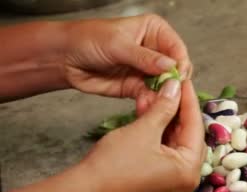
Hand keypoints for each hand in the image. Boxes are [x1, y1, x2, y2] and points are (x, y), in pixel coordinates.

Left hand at [62, 14, 191, 113]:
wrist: (66, 58)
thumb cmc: (88, 39)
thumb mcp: (118, 44)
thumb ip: (144, 57)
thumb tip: (169, 66)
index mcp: (155, 31)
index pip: (177, 48)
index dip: (180, 63)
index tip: (178, 76)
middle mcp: (155, 50)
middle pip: (176, 70)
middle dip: (172, 83)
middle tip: (168, 92)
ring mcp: (148, 70)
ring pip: (166, 86)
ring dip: (162, 96)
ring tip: (154, 101)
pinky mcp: (139, 87)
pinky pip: (152, 97)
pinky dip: (150, 103)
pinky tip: (145, 104)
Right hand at [82, 79, 203, 191]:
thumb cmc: (113, 165)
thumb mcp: (143, 130)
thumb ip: (164, 107)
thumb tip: (175, 87)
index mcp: (189, 171)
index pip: (196, 127)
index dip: (188, 100)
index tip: (183, 80)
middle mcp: (187, 183)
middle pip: (188, 138)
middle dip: (176, 111)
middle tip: (169, 88)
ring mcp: (173, 188)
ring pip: (175, 146)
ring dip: (164, 122)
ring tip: (153, 98)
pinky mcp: (158, 188)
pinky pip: (165, 157)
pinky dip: (158, 138)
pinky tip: (147, 117)